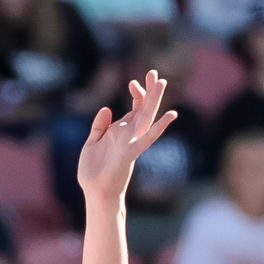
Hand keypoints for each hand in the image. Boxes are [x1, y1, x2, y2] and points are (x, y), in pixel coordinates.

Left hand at [74, 70, 176, 210]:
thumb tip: (107, 108)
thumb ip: (99, 126)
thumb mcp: (92, 143)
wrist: (94, 192)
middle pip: (144, 108)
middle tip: (154, 72)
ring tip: (161, 82)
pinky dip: (159, 127)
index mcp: (122, 131)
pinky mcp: (131, 152)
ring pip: (147, 117)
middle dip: (149, 90)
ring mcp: (132, 142)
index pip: (134, 108)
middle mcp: (130, 134)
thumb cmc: (94, 171)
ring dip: (154, 100)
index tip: (133, 81)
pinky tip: (171, 115)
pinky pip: (148, 138)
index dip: (137, 93)